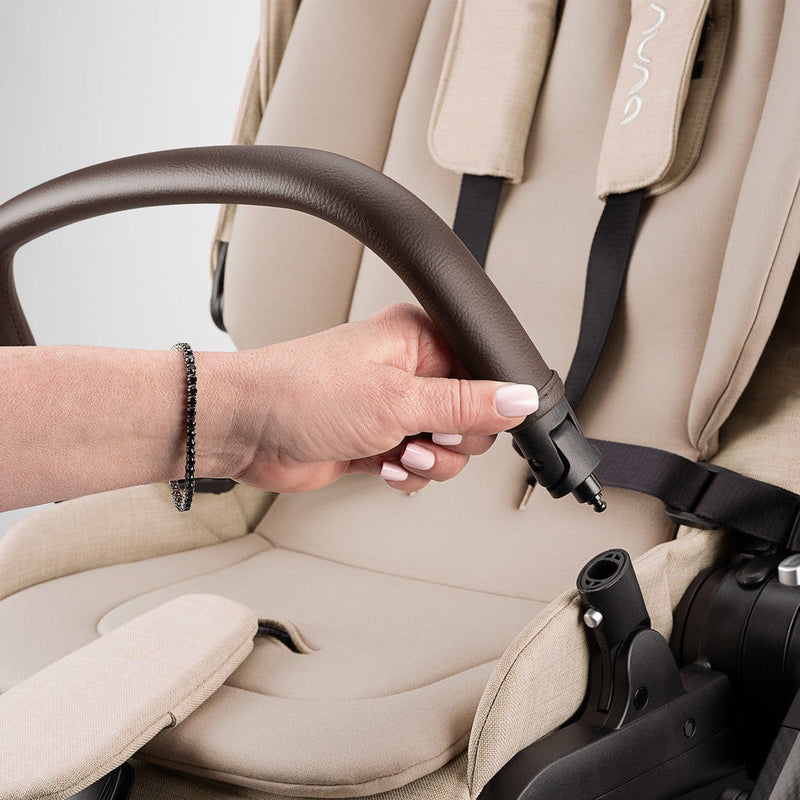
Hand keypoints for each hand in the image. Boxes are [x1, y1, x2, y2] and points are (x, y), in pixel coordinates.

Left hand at [231, 303, 539, 492]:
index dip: (482, 406)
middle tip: (422, 436)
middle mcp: (409, 371)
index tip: (462, 424)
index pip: (483, 374)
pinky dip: (406, 473)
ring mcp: (392, 408)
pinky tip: (382, 465)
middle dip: (451, 440)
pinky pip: (417, 464)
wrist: (245, 429)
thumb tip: (518, 399)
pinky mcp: (377, 439)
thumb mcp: (396, 399)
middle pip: (471, 418)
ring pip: (446, 448)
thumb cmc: (302, 393)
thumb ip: (465, 404)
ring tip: (397, 453)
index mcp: (419, 340)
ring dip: (427, 462)